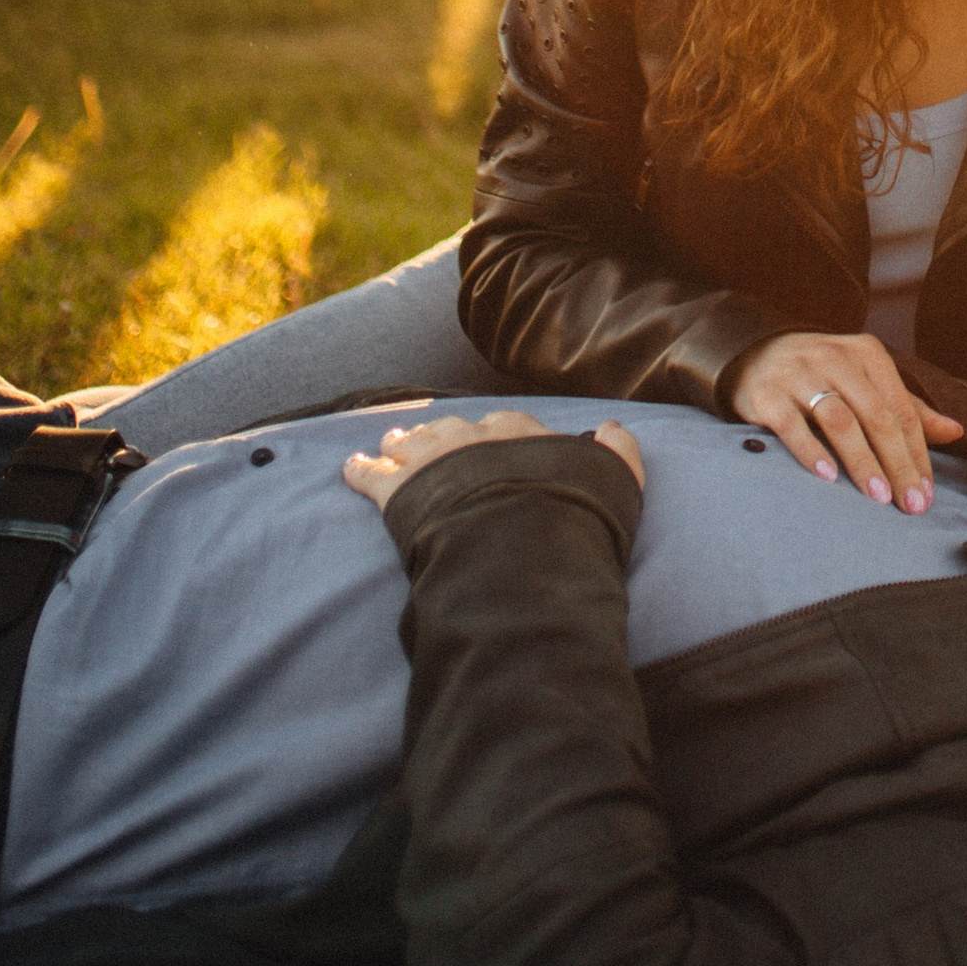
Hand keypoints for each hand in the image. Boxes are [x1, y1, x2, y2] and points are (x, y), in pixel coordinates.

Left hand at [341, 410, 643, 515]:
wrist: (517, 540)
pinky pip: (371, 475)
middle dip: (442, 432)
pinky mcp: (397, 492)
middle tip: (433, 438)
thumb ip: (617, 453)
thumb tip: (613, 427)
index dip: (499, 433)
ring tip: (391, 442)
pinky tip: (348, 466)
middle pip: (453, 428)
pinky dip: (358, 469)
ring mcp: (432, 461)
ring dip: (401, 442)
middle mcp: (473, 437)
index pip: (507, 425)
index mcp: (521, 433)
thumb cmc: (569, 515)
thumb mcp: (614, 484)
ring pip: (410, 443)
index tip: (494, 437)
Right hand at [724, 333, 962, 511]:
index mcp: (867, 354)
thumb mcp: (865, 382)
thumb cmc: (823, 376)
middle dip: (897, 464)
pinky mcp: (768, 394)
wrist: (753, 355)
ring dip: (862, 461)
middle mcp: (836, 358)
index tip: (926, 494)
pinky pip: (792, 425)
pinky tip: (828, 478)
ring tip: (878, 497)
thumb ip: (908, 409)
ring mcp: (800, 374)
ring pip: (840, 420)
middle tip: (909, 505)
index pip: (901, 409)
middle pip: (876, 416)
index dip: (917, 454)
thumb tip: (956, 431)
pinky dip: (812, 451)